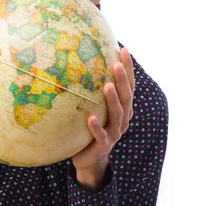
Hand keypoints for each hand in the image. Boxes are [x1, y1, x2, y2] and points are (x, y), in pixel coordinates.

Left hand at [71, 47, 134, 191]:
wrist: (89, 159)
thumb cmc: (90, 128)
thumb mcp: (96, 107)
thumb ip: (94, 90)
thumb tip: (80, 61)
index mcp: (123, 108)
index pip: (129, 85)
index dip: (128, 69)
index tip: (123, 50)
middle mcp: (123, 118)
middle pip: (126, 97)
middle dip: (123, 80)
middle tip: (117, 64)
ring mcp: (114, 133)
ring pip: (117, 114)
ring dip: (113, 99)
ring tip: (107, 86)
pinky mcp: (103, 146)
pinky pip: (101, 136)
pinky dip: (96, 127)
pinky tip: (91, 118)